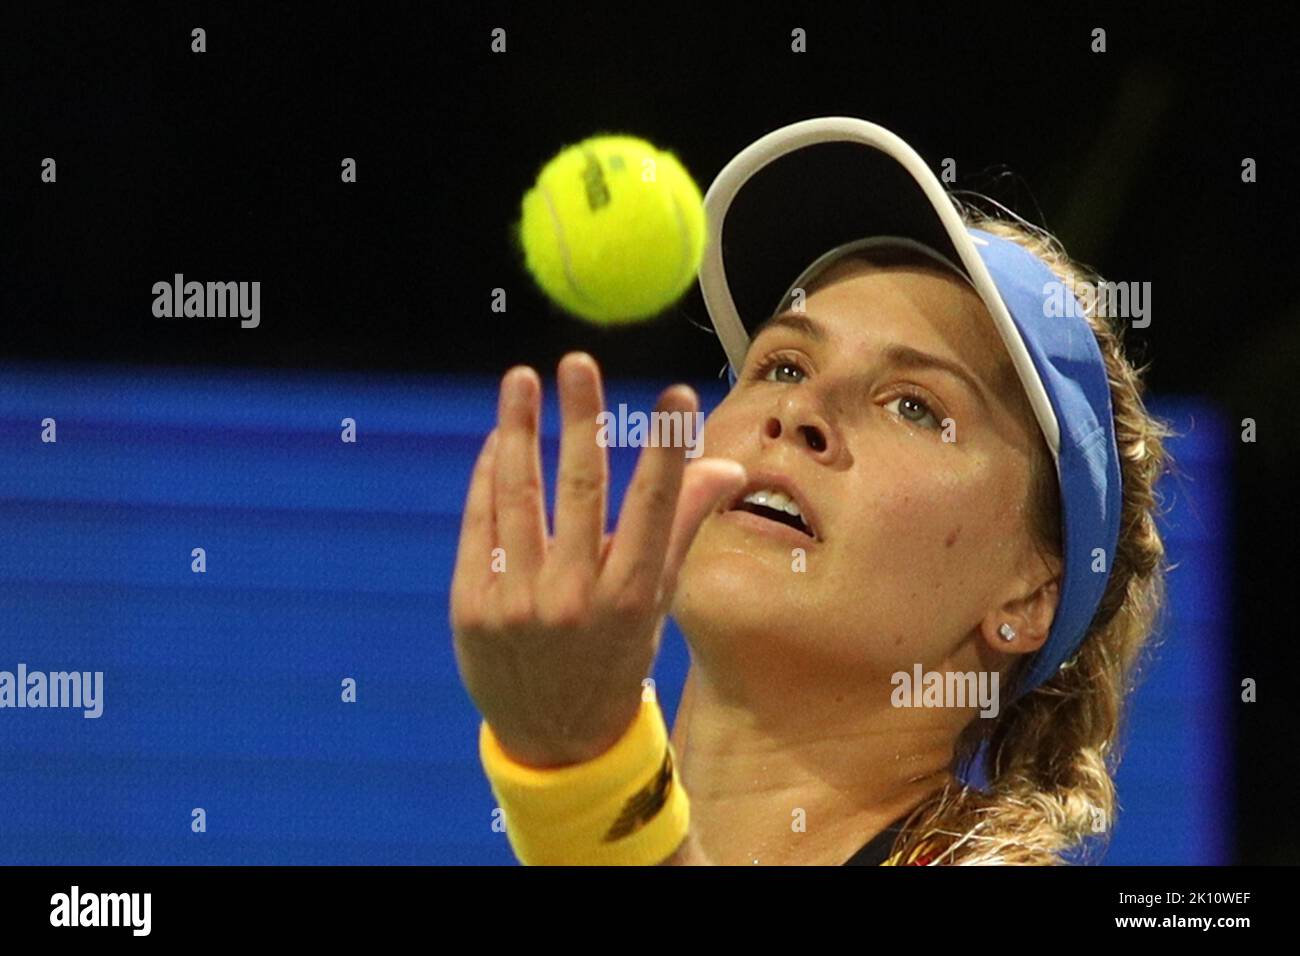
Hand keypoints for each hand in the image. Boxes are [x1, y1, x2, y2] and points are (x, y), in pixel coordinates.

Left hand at [449, 352, 745, 767]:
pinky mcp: (470, 605)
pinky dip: (488, 476)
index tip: (677, 395)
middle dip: (582, 421)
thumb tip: (726, 464)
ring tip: (521, 380)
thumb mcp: (655, 601)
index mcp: (632, 598)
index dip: (668, 448)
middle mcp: (575, 599)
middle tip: (577, 362)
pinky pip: (479, 523)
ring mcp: (517, 603)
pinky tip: (497, 439)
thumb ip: (681, 526)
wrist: (554, 738)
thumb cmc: (616, 655)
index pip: (655, 509)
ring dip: (519, 432)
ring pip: (518, 498)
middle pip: (580, 492)